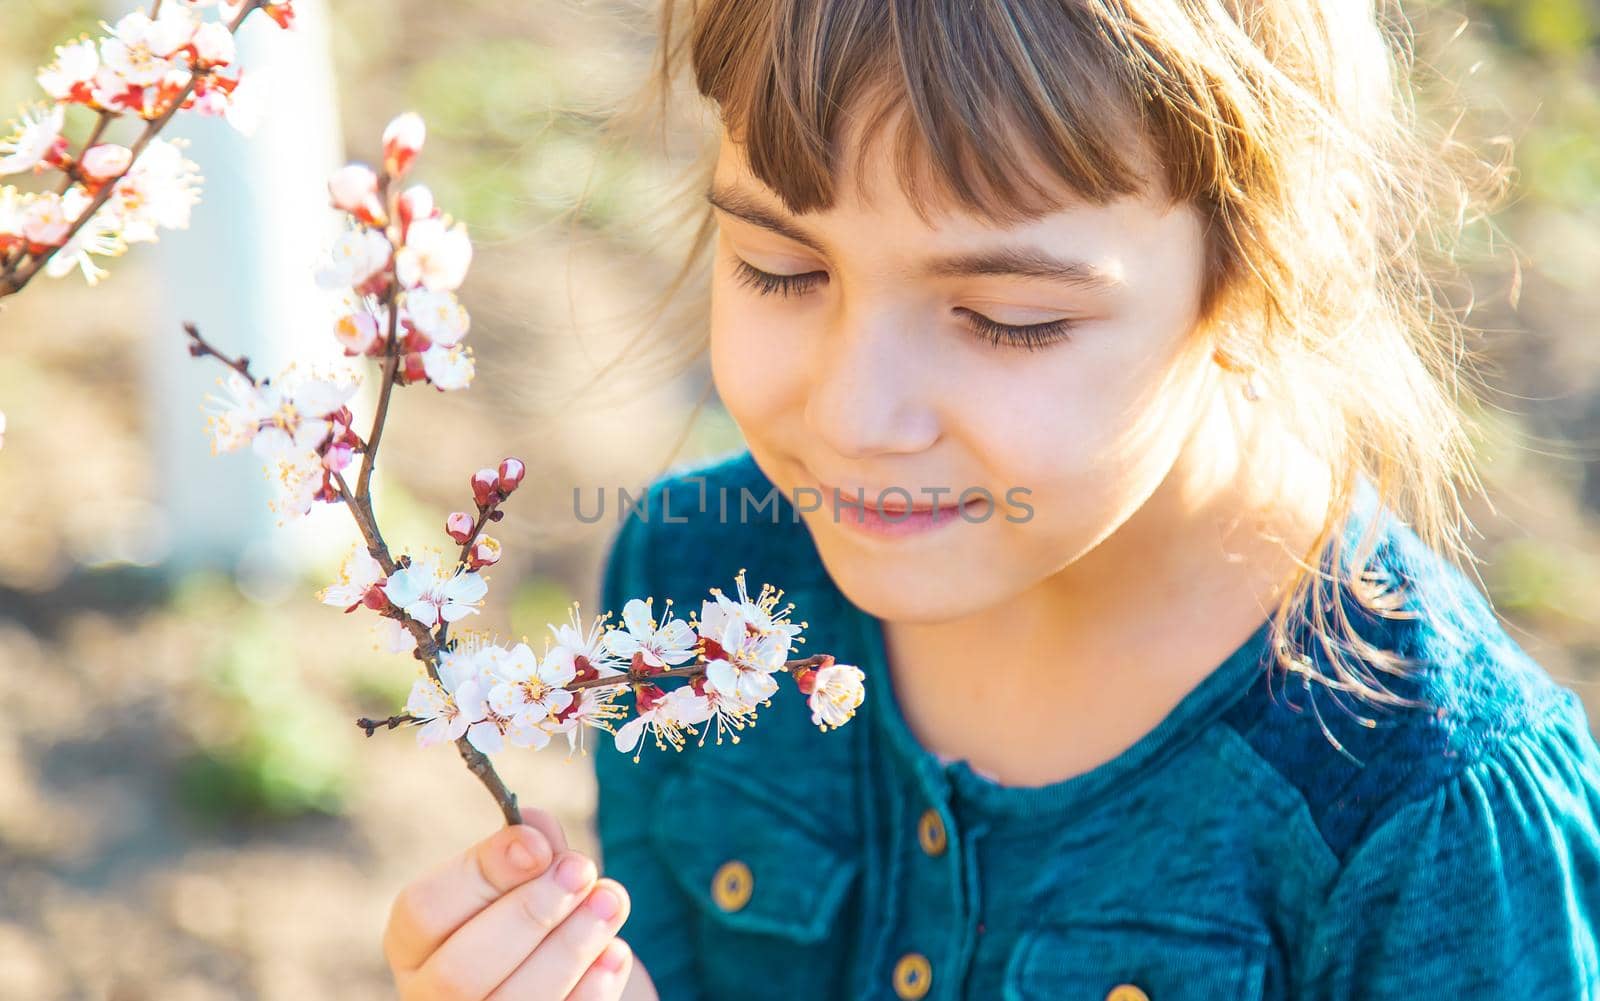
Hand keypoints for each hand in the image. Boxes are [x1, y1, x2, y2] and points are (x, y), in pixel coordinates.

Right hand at [384, 805, 639, 998]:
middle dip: (529, 914)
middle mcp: (429, 997)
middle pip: (460, 970)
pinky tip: (616, 951)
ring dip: (570, 947)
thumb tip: (533, 827)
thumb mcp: (525, 880)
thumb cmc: (533, 918)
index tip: (538, 845)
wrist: (566, 982)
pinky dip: (593, 988)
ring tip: (611, 901)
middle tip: (581, 870)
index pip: (423, 911)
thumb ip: (528, 851)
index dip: (481, 874)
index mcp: (414, 945)